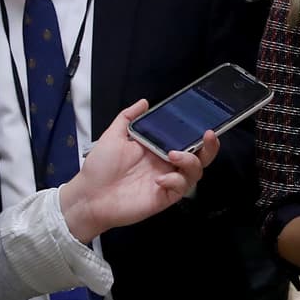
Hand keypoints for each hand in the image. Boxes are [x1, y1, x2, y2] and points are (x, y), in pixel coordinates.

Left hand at [58, 99, 219, 242]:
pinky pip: (181, 188)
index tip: (204, 122)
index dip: (199, 133)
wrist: (88, 196)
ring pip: (195, 171)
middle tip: (208, 135)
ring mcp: (168, 181)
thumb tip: (144, 102)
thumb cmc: (100, 167)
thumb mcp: (113, 136)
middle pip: (200, 156)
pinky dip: (175, 181)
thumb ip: (128, 117)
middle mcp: (167, 164)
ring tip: (173, 156)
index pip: (186, 140)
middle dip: (210, 147)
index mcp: (159, 149)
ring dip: (191, 161)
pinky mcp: (165, 197)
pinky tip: (159, 179)